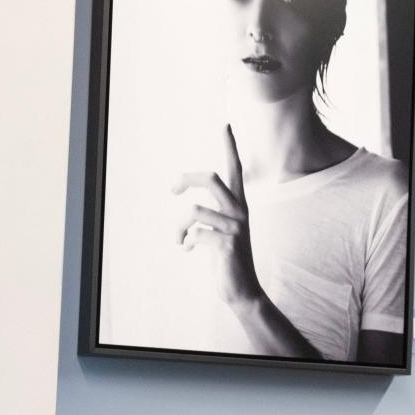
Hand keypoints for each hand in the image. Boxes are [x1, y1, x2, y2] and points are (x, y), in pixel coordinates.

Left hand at [173, 125, 261, 308]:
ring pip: (194, 210)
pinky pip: (195, 234)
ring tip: (179, 238)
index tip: (225, 124)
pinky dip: (185, 241)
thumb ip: (212, 214)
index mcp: (239, 205)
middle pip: (211, 177)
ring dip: (178, 226)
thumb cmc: (228, 259)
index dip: (230, 146)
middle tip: (171, 189)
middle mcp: (240, 212)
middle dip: (186, 178)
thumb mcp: (222, 231)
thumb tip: (189, 206)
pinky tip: (188, 249)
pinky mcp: (227, 244)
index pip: (235, 169)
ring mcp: (235, 228)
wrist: (242, 290)